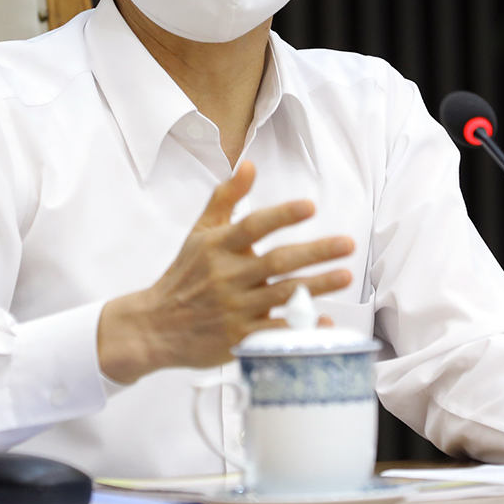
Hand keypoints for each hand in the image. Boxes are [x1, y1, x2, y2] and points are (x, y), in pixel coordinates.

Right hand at [97, 163, 353, 383]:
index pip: (252, 226)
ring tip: (346, 275)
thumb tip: (249, 165)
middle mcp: (226, 276)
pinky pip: (274, 332)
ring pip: (282, 295)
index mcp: (218, 246)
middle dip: (315, 252)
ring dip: (317, 286)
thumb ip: (226, 198)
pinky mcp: (237, 337)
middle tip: (347, 244)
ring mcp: (233, 308)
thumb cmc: (185, 274)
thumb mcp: (199, 232)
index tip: (310, 207)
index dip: (281, 216)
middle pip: (276, 262)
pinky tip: (324, 321)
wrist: (156, 326)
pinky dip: (300, 327)